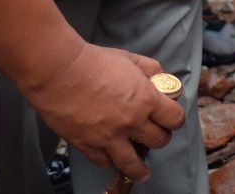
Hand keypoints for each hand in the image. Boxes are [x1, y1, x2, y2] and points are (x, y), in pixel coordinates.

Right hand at [20, 44, 183, 182]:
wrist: (59, 72)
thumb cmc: (95, 62)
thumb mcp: (131, 59)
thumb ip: (152, 71)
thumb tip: (162, 81)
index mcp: (147, 100)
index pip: (175, 119)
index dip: (175, 119)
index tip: (172, 119)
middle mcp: (132, 122)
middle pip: (158, 141)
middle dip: (161, 138)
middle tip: (156, 137)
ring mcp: (109, 137)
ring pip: (132, 163)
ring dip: (140, 169)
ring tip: (143, 174)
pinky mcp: (87, 145)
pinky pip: (104, 162)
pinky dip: (110, 162)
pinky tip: (113, 162)